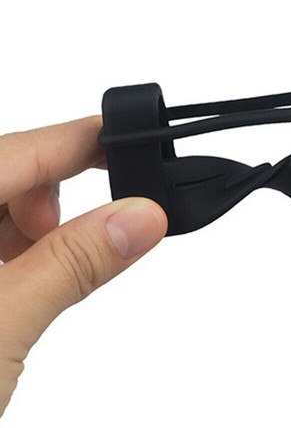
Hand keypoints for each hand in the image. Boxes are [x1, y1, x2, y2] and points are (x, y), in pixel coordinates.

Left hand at [0, 118, 166, 415]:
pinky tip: (19, 287)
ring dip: (37, 235)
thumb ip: (74, 265)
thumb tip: (140, 219)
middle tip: (89, 243)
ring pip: (2, 209)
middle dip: (55, 203)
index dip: (84, 140)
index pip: (22, 149)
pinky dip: (18, 256)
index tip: (132, 140)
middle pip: (10, 175)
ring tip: (39, 282)